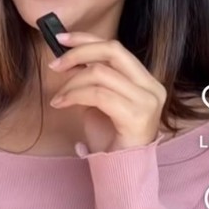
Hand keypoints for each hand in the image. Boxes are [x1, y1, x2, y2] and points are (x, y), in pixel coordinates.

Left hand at [49, 32, 169, 151]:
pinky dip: (74, 95)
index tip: (61, 38)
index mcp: (146, 81)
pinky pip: (98, 94)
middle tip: (55, 64)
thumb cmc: (111, 139)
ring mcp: (148, 101)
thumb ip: (94, 80)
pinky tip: (61, 103)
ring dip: (72, 82)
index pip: (116, 48)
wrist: (123, 170)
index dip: (87, 39)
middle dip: (79, 53)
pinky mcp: (137, 115)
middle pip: (113, 51)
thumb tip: (70, 59)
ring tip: (58, 97)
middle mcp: (152, 87)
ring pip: (101, 73)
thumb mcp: (100, 102)